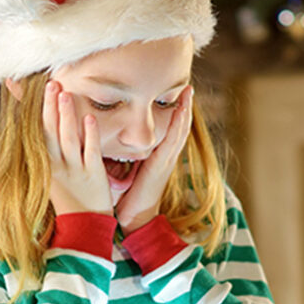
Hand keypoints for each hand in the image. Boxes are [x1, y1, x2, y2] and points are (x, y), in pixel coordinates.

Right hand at [43, 80, 112, 215]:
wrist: (85, 224)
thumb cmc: (70, 196)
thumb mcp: (54, 173)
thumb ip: (51, 149)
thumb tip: (47, 125)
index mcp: (45, 163)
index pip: (37, 130)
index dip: (33, 109)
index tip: (26, 88)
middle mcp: (57, 164)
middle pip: (50, 131)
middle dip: (49, 106)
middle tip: (50, 83)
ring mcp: (75, 169)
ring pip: (68, 138)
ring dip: (66, 115)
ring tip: (64, 93)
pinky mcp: (93, 174)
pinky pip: (91, 151)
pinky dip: (90, 134)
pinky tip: (89, 118)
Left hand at [116, 86, 193, 231]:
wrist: (135, 217)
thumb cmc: (129, 197)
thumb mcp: (128, 170)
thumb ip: (126, 156)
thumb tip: (114, 144)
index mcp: (159, 157)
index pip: (169, 130)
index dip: (175, 113)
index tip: (176, 95)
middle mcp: (166, 156)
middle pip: (179, 126)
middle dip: (184, 106)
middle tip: (188, 86)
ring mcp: (167, 160)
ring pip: (179, 130)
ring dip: (185, 110)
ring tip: (188, 92)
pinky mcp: (162, 164)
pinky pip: (173, 140)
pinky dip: (178, 125)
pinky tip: (181, 111)